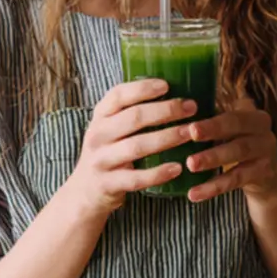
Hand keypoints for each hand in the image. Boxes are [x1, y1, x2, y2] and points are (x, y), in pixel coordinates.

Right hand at [61, 78, 197, 216]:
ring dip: (168, 138)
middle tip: (191, 107)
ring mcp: (101, 160)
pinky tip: (177, 168)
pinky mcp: (108, 184)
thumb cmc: (108, 152)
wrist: (85, 191)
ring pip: (137, 146)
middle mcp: (98, 135)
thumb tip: (173, 91)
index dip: (143, 88)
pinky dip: (158, 173)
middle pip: (133, 117)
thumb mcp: (110, 129)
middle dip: (166, 110)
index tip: (167, 85)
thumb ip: (131, 113)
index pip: (118, 95)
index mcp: (100, 116)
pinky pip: (137, 178)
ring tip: (190, 133)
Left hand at [185, 98, 276, 202]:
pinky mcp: (263, 174)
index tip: (191, 126)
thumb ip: (214, 121)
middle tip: (191, 135)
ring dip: (212, 158)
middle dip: (213, 130)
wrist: (267, 178)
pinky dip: (214, 187)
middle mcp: (264, 132)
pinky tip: (194, 193)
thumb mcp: (232, 132)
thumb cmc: (238, 147)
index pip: (232, 114)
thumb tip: (178, 112)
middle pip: (237, 128)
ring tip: (190, 164)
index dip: (213, 120)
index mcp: (254, 116)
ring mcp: (266, 153)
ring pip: (237, 153)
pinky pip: (236, 180)